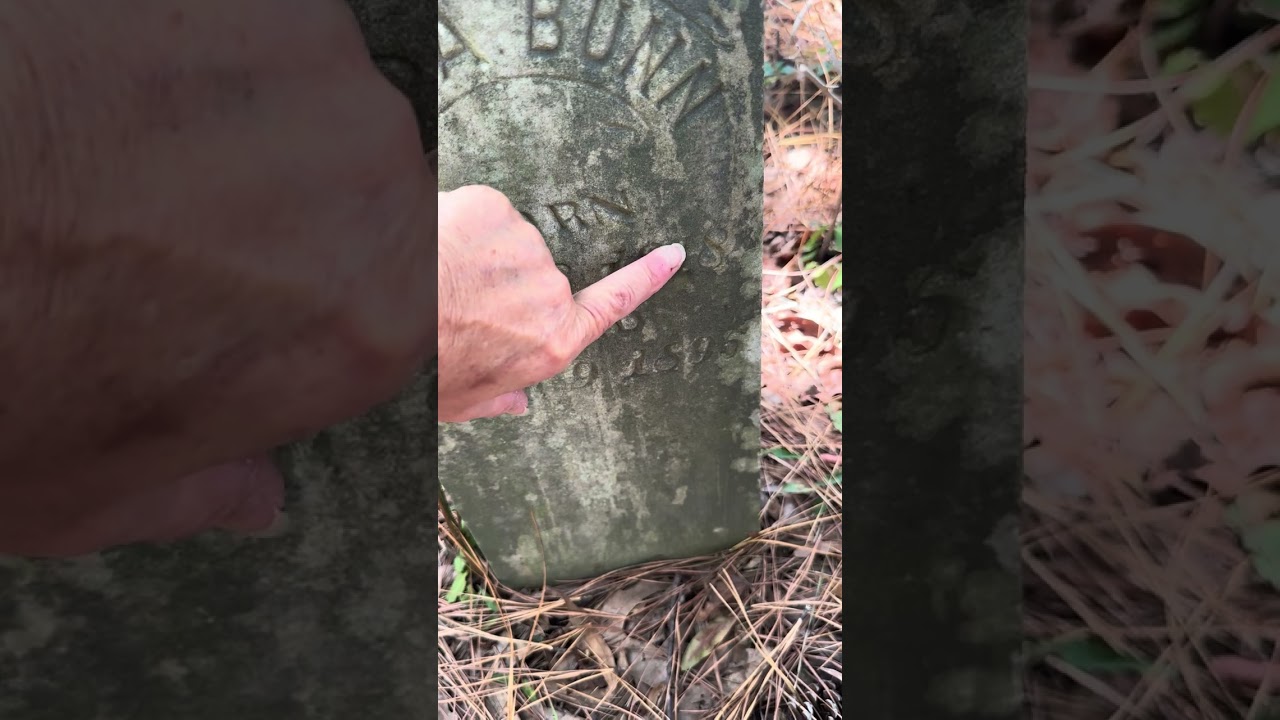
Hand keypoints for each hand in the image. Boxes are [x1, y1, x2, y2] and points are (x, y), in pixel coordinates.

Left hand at [0, 1, 434, 554]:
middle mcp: (379, 191)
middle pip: (361, 186)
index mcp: (370, 327)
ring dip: (237, 116)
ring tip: (120, 140)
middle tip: (155, 213)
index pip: (393, 295)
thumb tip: (256, 497)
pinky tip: (105, 81)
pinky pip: (252, 22)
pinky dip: (187, 42)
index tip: (239, 286)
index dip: (310, 293)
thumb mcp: (82, 491)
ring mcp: (320, 72)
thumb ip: (202, 494)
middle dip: (282, 201)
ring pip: (306, 92)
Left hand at [437, 186, 684, 421]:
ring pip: (503, 241)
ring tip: (437, 277)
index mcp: (551, 341)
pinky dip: (456, 223)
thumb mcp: (461, 401)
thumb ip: (497, 399)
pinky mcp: (496, 211)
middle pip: (535, 276)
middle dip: (497, 281)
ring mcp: (526, 249)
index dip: (646, 278)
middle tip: (452, 298)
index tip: (673, 254)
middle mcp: (549, 294)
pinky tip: (434, 247)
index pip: (613, 304)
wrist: (384, 312)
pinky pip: (479, 212)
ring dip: (475, 250)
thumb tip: (517, 404)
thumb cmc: (422, 365)